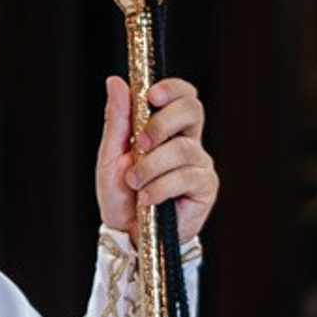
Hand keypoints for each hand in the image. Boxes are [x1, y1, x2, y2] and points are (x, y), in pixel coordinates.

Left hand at [96, 74, 217, 243]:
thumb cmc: (122, 195)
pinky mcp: (205, 187)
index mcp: (167, 129)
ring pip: (181, 148)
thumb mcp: (111, 155)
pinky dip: (161, 187)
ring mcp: (199, 164)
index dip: (172, 89)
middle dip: (162, 122)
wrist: (128, 234)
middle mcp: (188, 142)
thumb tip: (116, 82)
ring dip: (151, 165)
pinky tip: (148, 199)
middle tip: (141, 143)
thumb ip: (118, 120)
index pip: (182, 96)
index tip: (151, 96)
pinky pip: (186, 176)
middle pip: (192, 110)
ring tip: (135, 183)